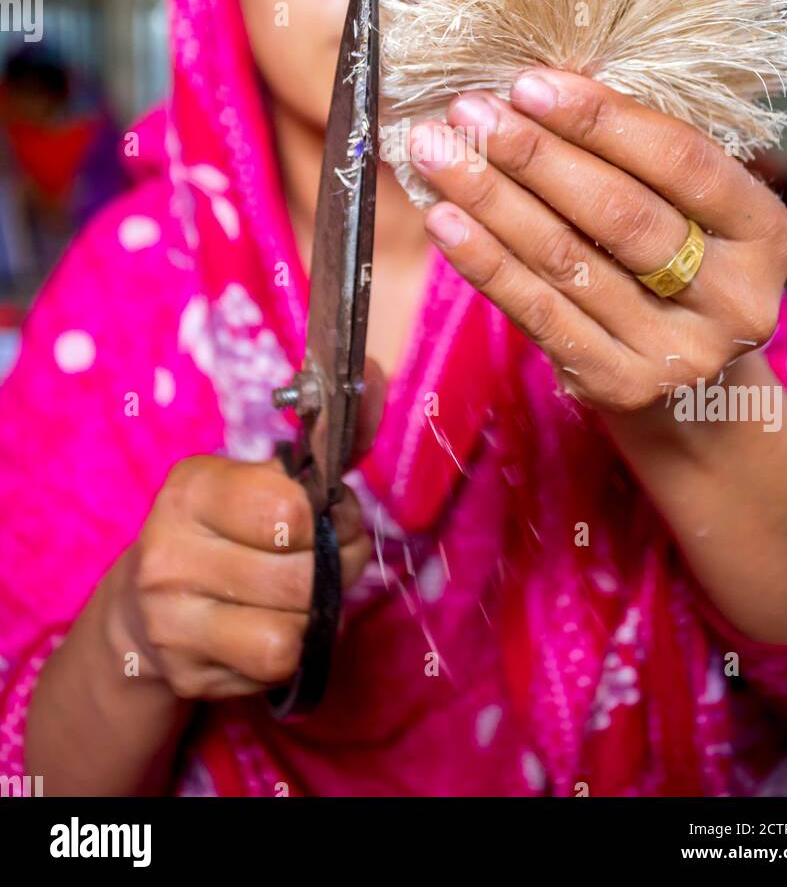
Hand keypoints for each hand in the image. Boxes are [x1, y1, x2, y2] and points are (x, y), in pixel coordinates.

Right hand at [109, 360, 385, 701]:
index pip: (289, 508)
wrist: (146, 609)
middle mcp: (169, 553)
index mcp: (191, 489)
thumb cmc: (225, 529)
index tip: (332, 512)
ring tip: (301, 597)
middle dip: (339, 569)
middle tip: (333, 560)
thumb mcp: (262, 477)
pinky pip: (275, 669)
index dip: (331, 516)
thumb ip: (326, 441)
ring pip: (291, 632)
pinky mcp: (184, 674)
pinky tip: (273, 628)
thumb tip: (377, 376)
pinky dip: (291, 653)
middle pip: (301, 577)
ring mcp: (170, 621)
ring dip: (314, 617)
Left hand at [407, 69, 786, 416]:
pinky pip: (538, 312)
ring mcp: (679, 352)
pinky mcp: (619, 385)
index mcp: (766, 234)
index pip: (682, 161)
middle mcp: (735, 298)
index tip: (528, 84)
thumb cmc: (678, 269)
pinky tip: (444, 220)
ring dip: (491, 198)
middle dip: (534, 154)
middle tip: (469, 110)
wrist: (693, 394)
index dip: (603, 120)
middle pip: (620, 212)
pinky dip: (485, 261)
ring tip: (437, 151)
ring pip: (567, 259)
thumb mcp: (690, 215)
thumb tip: (533, 91)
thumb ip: (636, 162)